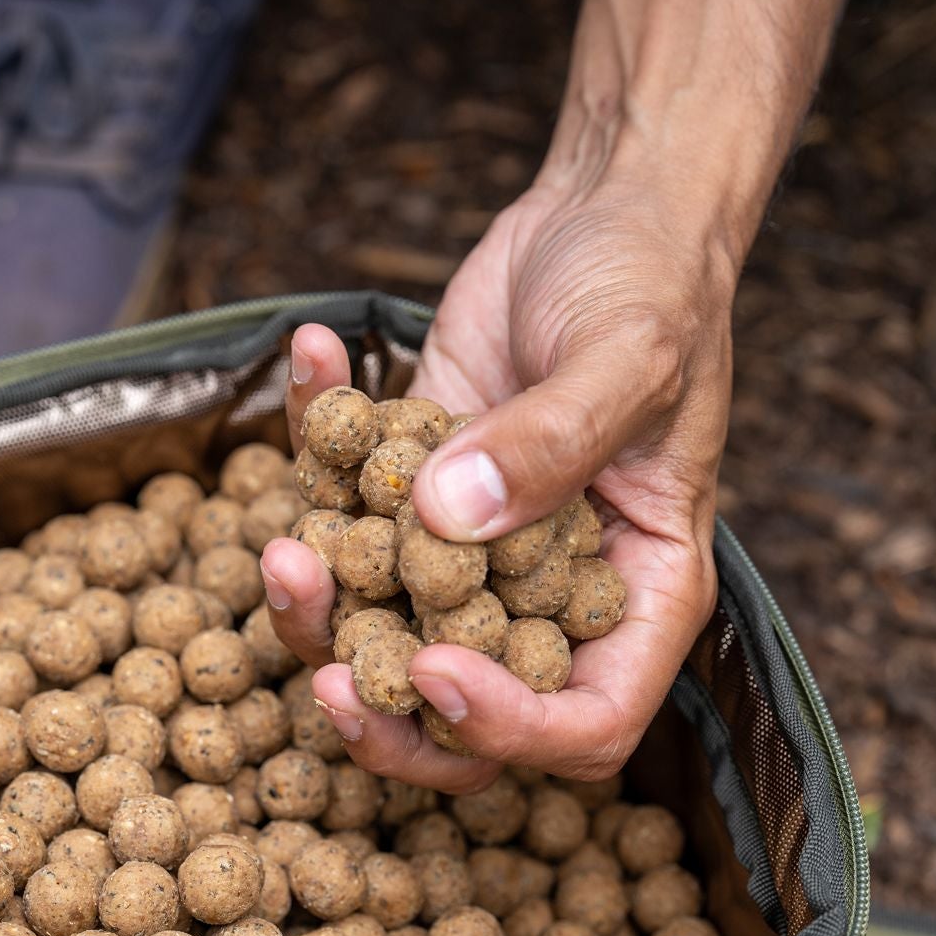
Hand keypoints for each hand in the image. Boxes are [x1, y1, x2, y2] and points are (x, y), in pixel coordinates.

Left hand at [260, 170, 733, 786]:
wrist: (607, 208)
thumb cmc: (653, 282)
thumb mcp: (630, 354)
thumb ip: (551, 442)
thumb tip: (447, 519)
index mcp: (635, 593)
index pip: (583, 722)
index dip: (507, 727)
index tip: (435, 671)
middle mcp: (546, 592)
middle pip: (464, 711)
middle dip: (387, 712)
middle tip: (325, 680)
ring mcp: (466, 547)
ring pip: (379, 628)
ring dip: (319, 610)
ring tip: (282, 549)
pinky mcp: (403, 484)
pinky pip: (340, 499)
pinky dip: (310, 442)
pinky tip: (308, 356)